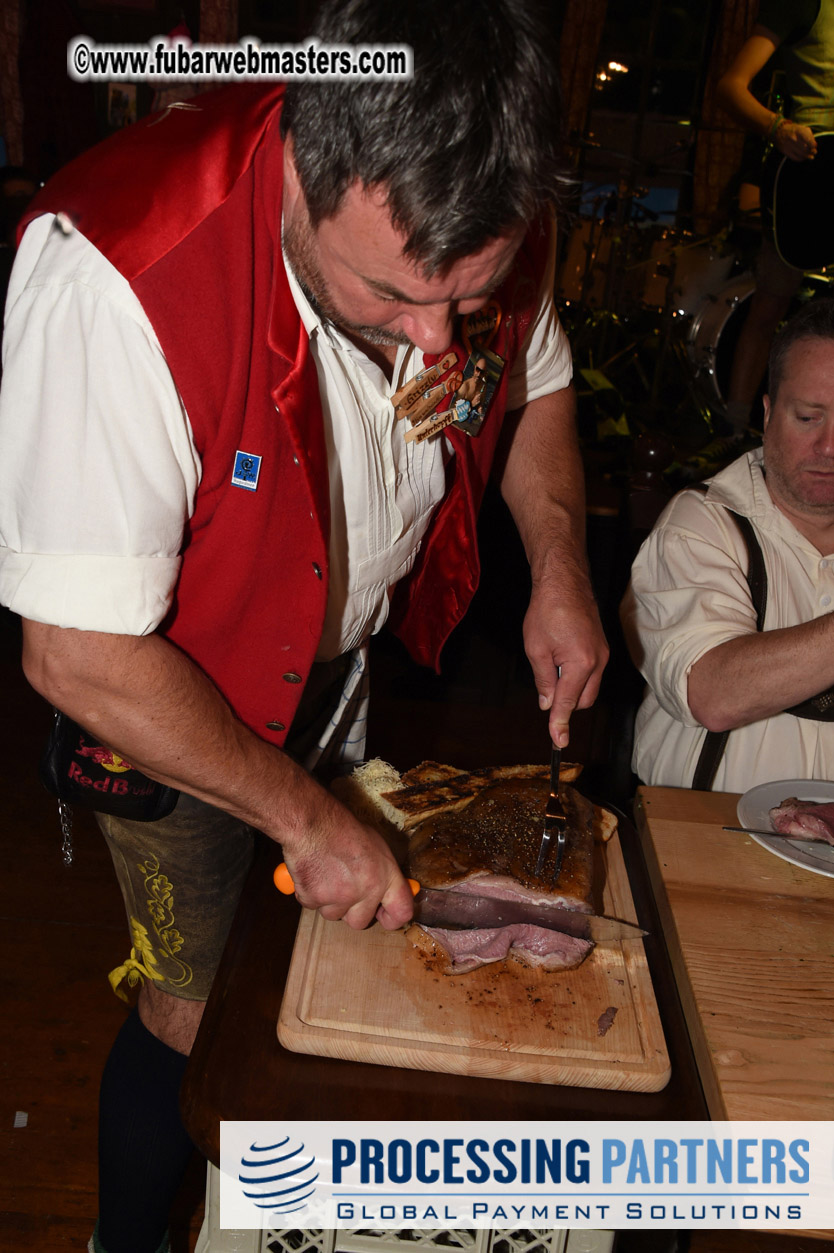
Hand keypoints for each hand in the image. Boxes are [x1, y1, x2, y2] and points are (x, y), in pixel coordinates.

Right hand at [281, 802, 414, 930]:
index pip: (402, 912)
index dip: (393, 919)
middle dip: (351, 911)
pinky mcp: (314, 899)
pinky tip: (312, 873)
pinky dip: (309, 893)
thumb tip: (386, 890)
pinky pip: (312, 905)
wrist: (313, 823)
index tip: (384, 916)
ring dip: (329, 901)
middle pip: (360, 922)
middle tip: (344, 892)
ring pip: (333, 915)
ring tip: (326, 874)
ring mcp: (340, 897)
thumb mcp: (376, 846)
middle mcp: (367, 891)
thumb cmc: (344, 829)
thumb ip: (383, 873)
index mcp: (386, 877)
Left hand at [523, 568, 608, 747]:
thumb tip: (547, 704)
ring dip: (571, 689)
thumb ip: (543, 680)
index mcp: (581, 664)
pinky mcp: (602, 648)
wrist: (564, 582)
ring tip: (551, 666)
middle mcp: (598, 662)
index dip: (560, 723)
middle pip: (584, 700)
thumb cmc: (547, 611)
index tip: (558, 742)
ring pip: (589, 688)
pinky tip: (560, 661)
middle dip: (565, 704)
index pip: (568, 703)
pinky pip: (591, 673)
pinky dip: (576, 677)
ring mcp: (603, 654)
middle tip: (545, 692)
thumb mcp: (536, 649)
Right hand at [775, 121, 816, 161]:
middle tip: (814, 152)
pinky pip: (795, 158)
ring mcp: (789, 146)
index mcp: (798, 131)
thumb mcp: (802, 128)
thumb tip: (815, 146)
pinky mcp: (785, 151)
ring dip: (807, 156)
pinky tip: (803, 157)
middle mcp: (793, 138)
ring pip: (801, 154)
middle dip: (811, 151)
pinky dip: (801, 159)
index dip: (813, 145)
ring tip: (810, 156)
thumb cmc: (793, 130)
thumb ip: (810, 136)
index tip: (814, 146)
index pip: (808, 140)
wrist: (778, 131)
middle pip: (805, 149)